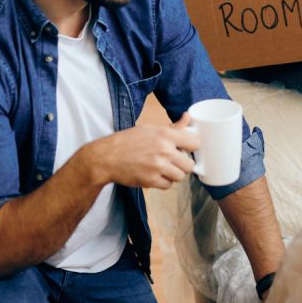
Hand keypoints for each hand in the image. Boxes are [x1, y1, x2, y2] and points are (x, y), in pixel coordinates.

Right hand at [84, 114, 198, 188]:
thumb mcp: (150, 128)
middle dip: (183, 164)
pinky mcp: (151, 181)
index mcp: (165, 134)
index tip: (185, 149)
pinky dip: (163, 182)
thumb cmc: (127, 141)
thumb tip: (188, 117)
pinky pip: (168, 186)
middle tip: (173, 162)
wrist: (106, 157)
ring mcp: (158, 167)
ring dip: (173, 174)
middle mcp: (164, 150)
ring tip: (163, 169)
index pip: (195, 143)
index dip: (191, 147)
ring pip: (180, 176)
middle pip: (190, 165)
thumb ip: (172, 127)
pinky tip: (155, 175)